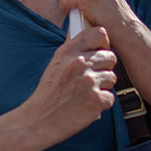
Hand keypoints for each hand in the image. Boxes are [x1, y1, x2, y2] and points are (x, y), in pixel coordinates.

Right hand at [19, 26, 117, 146]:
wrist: (38, 120)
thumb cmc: (48, 94)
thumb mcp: (56, 64)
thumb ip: (72, 48)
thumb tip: (81, 30)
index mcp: (69, 51)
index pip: (100, 33)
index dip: (103, 43)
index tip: (99, 52)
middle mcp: (79, 63)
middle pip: (110, 56)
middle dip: (103, 68)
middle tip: (90, 80)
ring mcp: (89, 82)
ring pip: (112, 77)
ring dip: (103, 87)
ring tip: (86, 94)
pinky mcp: (96, 100)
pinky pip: (110, 97)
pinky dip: (101, 104)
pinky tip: (86, 106)